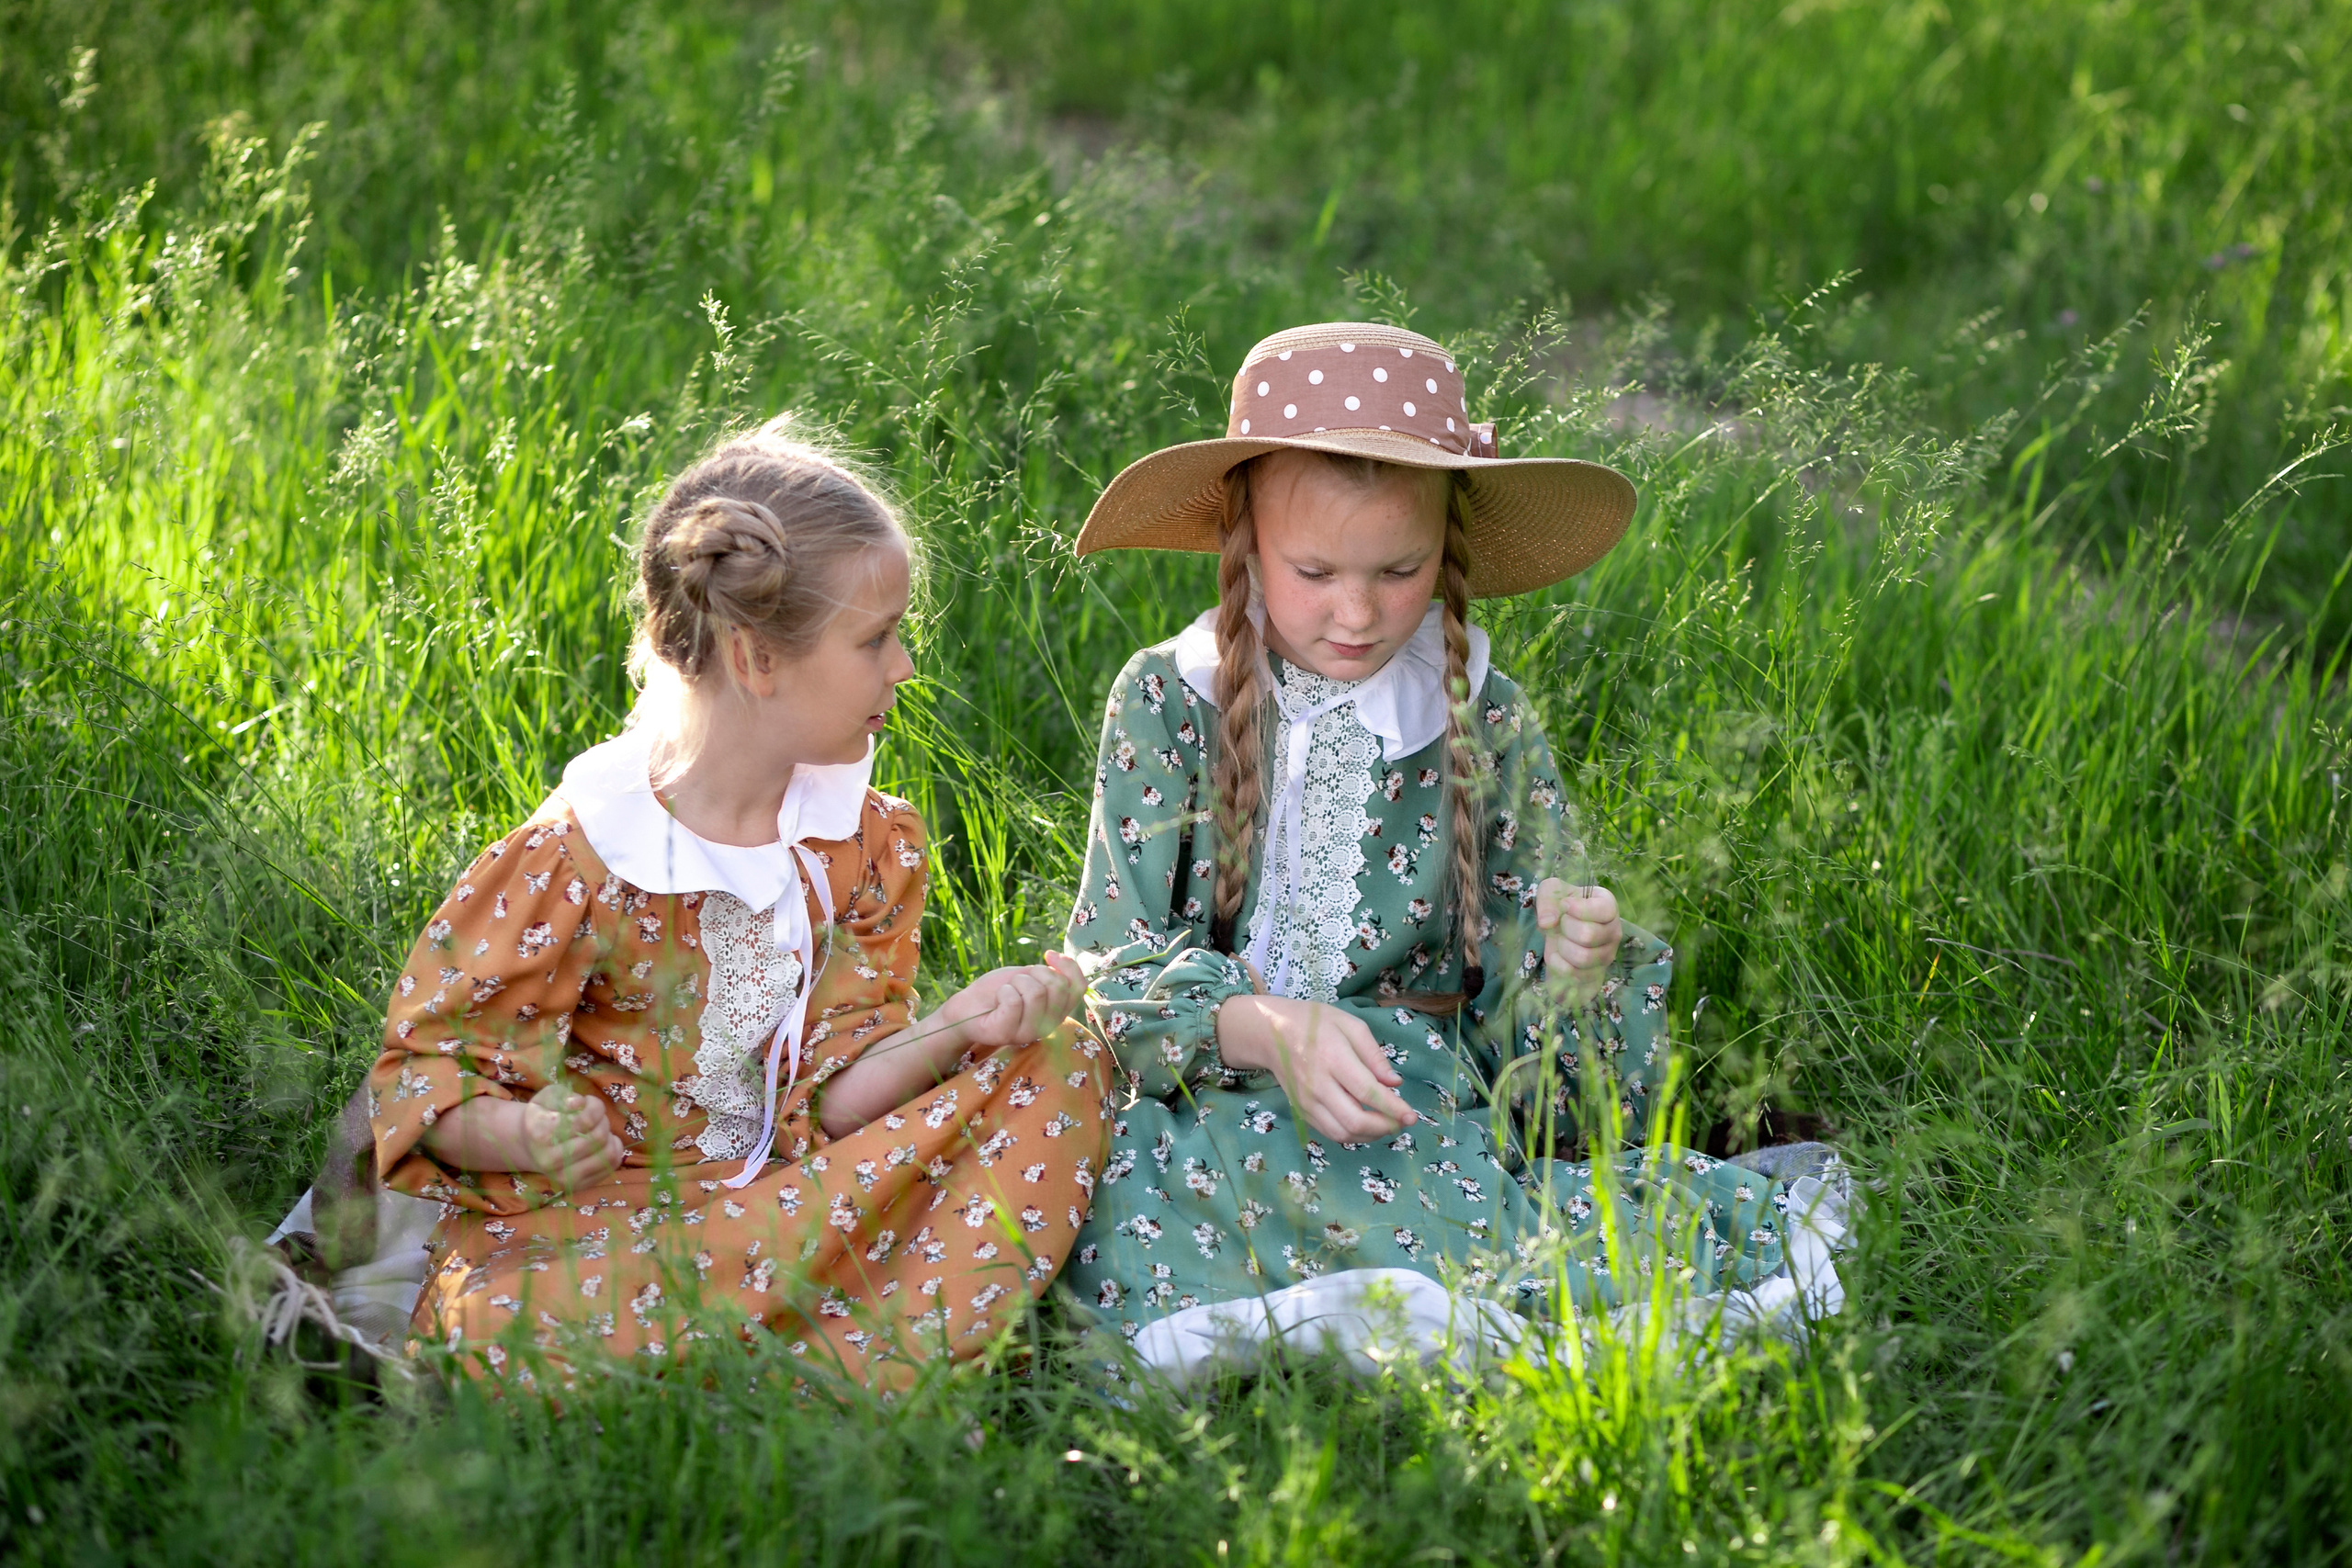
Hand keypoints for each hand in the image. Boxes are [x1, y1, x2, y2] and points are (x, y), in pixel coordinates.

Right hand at [518, 1079, 624, 1190]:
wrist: (530, 1146)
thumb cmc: (543, 1116)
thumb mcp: (547, 1097)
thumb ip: (562, 1094)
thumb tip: (578, 1103)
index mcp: (540, 1135)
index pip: (585, 1121)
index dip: (595, 1107)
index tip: (588, 1102)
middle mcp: (550, 1161)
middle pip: (598, 1138)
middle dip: (603, 1121)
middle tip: (597, 1117)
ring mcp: (564, 1178)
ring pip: (608, 1155)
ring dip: (610, 1136)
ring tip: (600, 1130)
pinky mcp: (579, 1186)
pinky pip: (612, 1166)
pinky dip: (614, 1149)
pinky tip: (603, 1143)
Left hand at [937, 951, 1084, 1052]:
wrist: (967, 1006)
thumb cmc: (999, 991)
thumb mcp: (1029, 976)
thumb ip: (1050, 973)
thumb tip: (1058, 958)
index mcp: (1058, 1011)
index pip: (1078, 988)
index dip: (1068, 966)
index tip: (1048, 955)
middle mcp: (1048, 1025)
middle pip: (1058, 987)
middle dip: (1035, 973)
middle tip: (1018, 981)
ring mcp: (1028, 1033)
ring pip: (1036, 992)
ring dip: (1017, 982)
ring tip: (1006, 991)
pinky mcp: (1007, 1034)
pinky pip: (1014, 1001)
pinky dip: (1003, 991)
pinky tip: (998, 999)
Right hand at [1216, 993, 1417, 1142]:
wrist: (1271, 1033)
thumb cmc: (1315, 1023)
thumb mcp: (1350, 1025)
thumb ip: (1374, 1055)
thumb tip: (1395, 1083)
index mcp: (1333, 1058)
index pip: (1367, 1093)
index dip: (1393, 1109)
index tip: (1412, 1116)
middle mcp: (1318, 1085)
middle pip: (1355, 1121)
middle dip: (1385, 1127)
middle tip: (1401, 1121)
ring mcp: (1307, 1102)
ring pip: (1343, 1134)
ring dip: (1370, 1135)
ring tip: (1387, 1123)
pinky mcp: (1302, 1112)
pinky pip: (1331, 1133)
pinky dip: (1353, 1134)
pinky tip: (1366, 1123)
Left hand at [1537, 879, 1621, 1006]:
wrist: (1556, 933)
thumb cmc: (1559, 907)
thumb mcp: (1551, 892)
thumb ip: (1547, 899)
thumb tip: (1547, 923)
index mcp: (1608, 906)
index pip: (1604, 910)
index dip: (1578, 909)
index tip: (1565, 905)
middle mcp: (1614, 931)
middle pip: (1589, 935)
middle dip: (1566, 928)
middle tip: (1562, 924)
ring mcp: (1607, 955)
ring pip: (1583, 957)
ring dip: (1562, 947)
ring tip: (1561, 939)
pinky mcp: (1595, 974)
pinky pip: (1574, 974)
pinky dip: (1558, 963)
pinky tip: (1558, 954)